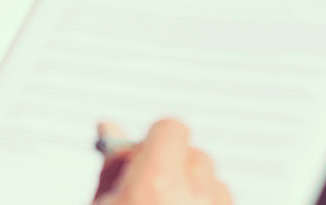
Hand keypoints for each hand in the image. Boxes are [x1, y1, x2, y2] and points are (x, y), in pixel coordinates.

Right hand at [93, 119, 231, 204]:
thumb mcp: (101, 204)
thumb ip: (112, 165)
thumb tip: (109, 128)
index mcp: (156, 181)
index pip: (171, 127)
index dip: (155, 139)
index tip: (141, 158)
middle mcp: (193, 193)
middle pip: (194, 155)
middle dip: (174, 166)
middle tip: (149, 189)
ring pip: (213, 181)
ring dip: (194, 189)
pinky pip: (224, 201)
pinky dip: (207, 204)